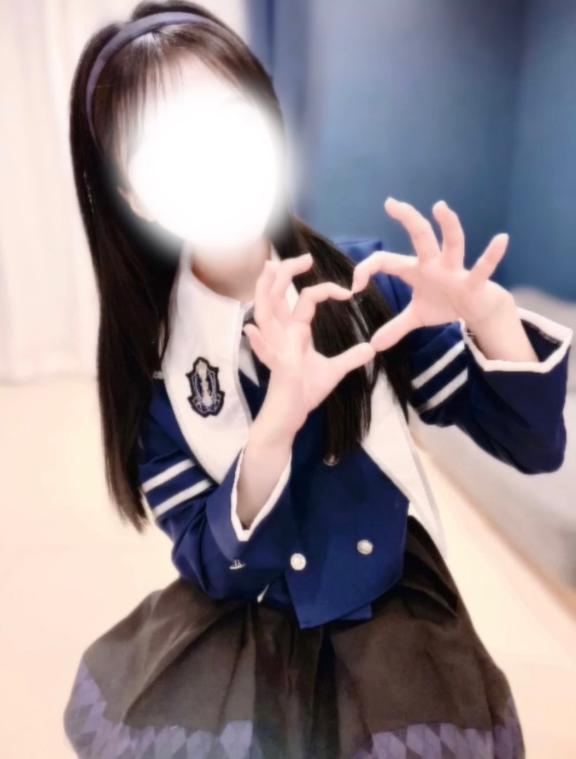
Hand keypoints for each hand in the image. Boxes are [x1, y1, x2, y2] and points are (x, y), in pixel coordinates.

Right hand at [243, 252, 375, 433]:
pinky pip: (266, 353)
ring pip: (264, 314)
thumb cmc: (304, 393)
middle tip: (301, 257)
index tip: (346, 291)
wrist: (290, 417)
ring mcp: (275, 349)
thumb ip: (349, 358)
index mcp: (293, 331)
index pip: (303, 300)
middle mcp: (280, 335)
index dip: (322, 289)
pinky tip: (251, 330)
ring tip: (270, 269)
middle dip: (282, 274)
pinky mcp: (278, 367)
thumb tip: (370, 349)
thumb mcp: (333, 371)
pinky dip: (258, 343)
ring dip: (265, 292)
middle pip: (274, 296)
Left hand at [351, 197, 514, 351]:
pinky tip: (501, 239)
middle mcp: (434, 263)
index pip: (386, 261)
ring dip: (448, 226)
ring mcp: (454, 270)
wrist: (477, 309)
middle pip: (420, 236)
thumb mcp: (416, 317)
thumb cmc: (446, 304)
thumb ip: (395, 328)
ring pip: (452, 243)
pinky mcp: (473, 282)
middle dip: (407, 218)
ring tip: (441, 206)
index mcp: (415, 269)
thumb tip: (374, 346)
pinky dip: (492, 256)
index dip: (367, 269)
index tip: (354, 283)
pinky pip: (482, 268)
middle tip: (391, 203)